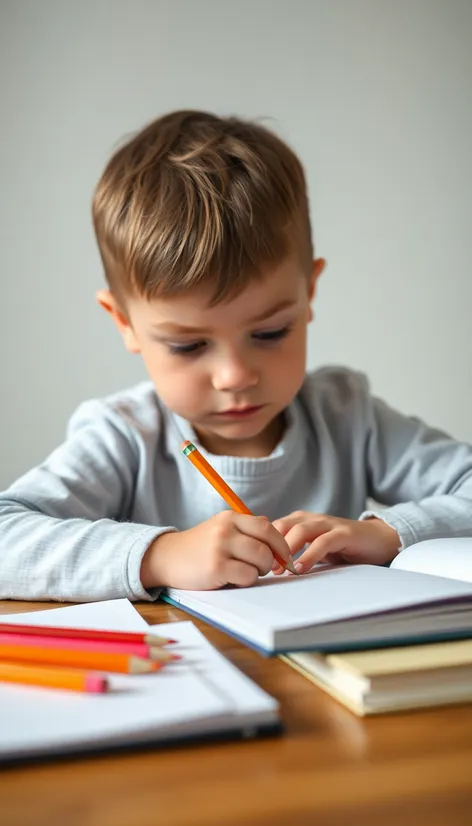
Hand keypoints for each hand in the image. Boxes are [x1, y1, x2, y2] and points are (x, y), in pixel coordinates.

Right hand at [140, 511, 292, 589]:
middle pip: (267, 545)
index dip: (281, 544)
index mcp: (230, 517)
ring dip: (259, 571)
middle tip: (264, 568)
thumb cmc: (198, 547)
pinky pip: (248, 576)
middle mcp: (226, 529)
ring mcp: (220, 547)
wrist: (166, 558)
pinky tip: (232, 578)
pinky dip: (246, 580)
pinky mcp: (216, 567)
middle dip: (272, 560)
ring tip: (244, 572)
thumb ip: (245, 529)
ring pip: (261, 561)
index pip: (267, 528)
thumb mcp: (220, 529)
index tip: (284, 557)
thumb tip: (275, 532)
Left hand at [271, 511, 400, 573]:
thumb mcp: (315, 549)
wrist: (378, 540)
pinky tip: (301, 568)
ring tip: (279, 569)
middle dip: (270, 547)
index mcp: (302, 521)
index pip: (274, 527)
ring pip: (300, 530)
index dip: (262, 543)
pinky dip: (310, 555)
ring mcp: (329, 524)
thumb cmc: (344, 547)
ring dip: (287, 550)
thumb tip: (270, 569)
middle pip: (283, 526)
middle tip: (264, 568)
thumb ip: (297, 553)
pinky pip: (323, 542)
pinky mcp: (344, 533)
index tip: (254, 562)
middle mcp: (312, 519)